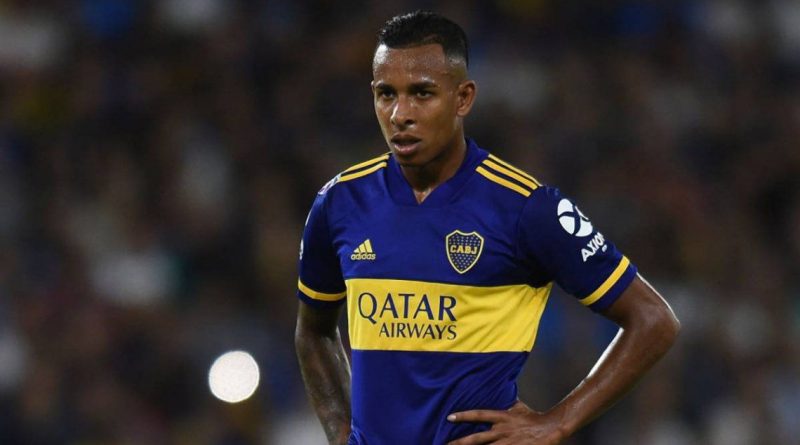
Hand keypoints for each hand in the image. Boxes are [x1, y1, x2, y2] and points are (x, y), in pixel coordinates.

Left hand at [446, 401, 565, 444]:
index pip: (479, 415)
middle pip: (477, 439)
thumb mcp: (518, 407)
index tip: (449, 417)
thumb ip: (506, 403)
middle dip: (461, 443)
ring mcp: (508, 443)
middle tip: (445, 444)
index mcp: (502, 417)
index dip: (464, 416)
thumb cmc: (533, 417)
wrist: (551, 428)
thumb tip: (501, 390)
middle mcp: (502, 431)